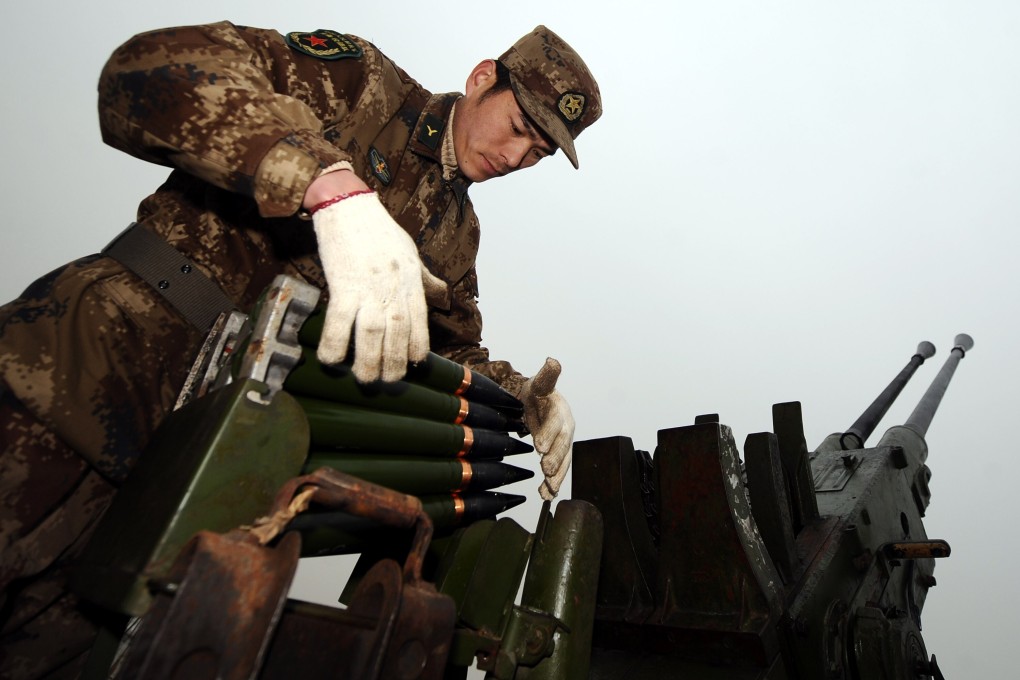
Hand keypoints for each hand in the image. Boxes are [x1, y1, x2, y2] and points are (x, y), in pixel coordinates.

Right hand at [312, 190, 442, 381]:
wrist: (347, 203)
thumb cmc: (378, 229)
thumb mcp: (410, 253)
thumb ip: (425, 280)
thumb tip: (443, 298)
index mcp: (412, 281)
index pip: (420, 321)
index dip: (418, 346)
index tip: (414, 365)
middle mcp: (394, 288)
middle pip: (398, 333)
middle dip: (394, 361)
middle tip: (387, 382)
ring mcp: (369, 287)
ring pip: (372, 333)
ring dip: (369, 360)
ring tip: (365, 379)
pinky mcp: (343, 284)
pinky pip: (339, 322)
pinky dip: (335, 343)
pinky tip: (331, 359)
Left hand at [519, 358, 574, 499]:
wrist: (541, 403)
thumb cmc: (539, 392)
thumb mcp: (540, 382)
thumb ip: (548, 375)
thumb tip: (553, 361)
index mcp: (561, 411)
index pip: (556, 423)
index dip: (549, 434)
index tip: (539, 446)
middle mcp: (567, 428)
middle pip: (562, 445)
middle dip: (555, 458)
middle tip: (545, 469)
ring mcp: (564, 443)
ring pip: (563, 461)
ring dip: (556, 477)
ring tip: (548, 490)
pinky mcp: (559, 455)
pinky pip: (558, 470)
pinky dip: (552, 483)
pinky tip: (546, 495)